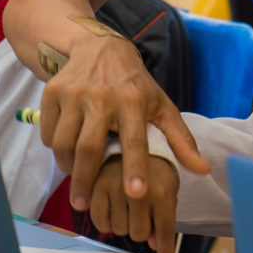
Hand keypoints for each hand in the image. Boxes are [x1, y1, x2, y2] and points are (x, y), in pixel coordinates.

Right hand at [38, 35, 208, 210]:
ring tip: (76, 180)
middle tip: (83, 205)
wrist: (99, 47)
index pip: (135, 139)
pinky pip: (48, 132)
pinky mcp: (53, 92)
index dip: (136, 167)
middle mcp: (102, 96)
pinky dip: (54, 148)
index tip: (136, 193)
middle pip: (89, 148)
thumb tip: (203, 170)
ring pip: (64, 143)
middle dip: (85, 181)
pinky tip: (66, 152)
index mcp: (133, 101)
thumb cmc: (134, 85)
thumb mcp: (160, 105)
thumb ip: (180, 140)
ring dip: (67, 168)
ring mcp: (74, 93)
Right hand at [91, 155, 178, 252]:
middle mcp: (138, 188)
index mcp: (162, 186)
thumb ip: (167, 209)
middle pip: (139, 234)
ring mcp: (115, 186)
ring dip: (123, 223)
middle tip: (142, 211)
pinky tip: (111, 207)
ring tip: (126, 203)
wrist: (130, 128)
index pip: (165, 228)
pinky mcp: (94, 184)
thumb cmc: (152, 158)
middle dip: (142, 229)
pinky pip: (98, 221)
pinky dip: (105, 222)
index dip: (165, 252)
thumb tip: (155, 242)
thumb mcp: (171, 176)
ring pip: (118, 230)